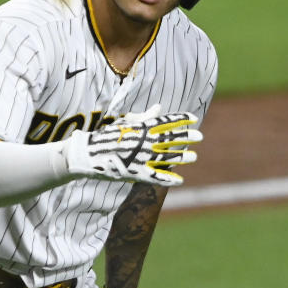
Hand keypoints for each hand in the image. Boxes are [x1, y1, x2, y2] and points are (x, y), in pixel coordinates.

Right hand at [63, 104, 201, 185]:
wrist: (88, 154)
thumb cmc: (107, 137)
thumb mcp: (125, 123)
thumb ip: (144, 117)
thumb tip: (159, 107)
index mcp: (140, 128)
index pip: (164, 122)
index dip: (181, 120)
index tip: (194, 118)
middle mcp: (142, 141)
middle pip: (169, 138)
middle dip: (185, 136)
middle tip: (199, 136)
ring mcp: (139, 157)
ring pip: (166, 157)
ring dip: (181, 157)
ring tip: (194, 156)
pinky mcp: (135, 173)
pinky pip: (155, 177)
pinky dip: (168, 179)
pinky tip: (180, 180)